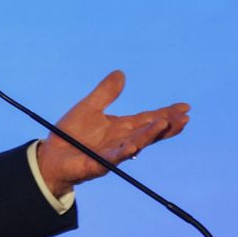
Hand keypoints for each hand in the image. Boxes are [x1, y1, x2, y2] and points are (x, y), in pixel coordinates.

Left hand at [36, 70, 190, 197]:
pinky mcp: (98, 163)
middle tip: (185, 118)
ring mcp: (112, 153)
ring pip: (136, 144)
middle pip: (149, 132)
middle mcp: (121, 141)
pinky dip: (123, 153)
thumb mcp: (89, 107)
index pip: (148, 119)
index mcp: (121, 128)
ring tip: (165, 124)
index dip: (167, 113)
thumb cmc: (70, 134)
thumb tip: (120, 72)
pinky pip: (112, 158)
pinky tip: (132, 148)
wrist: (51, 155)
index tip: (186, 107)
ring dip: (150, 135)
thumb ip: (105, 93)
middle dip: (167, 126)